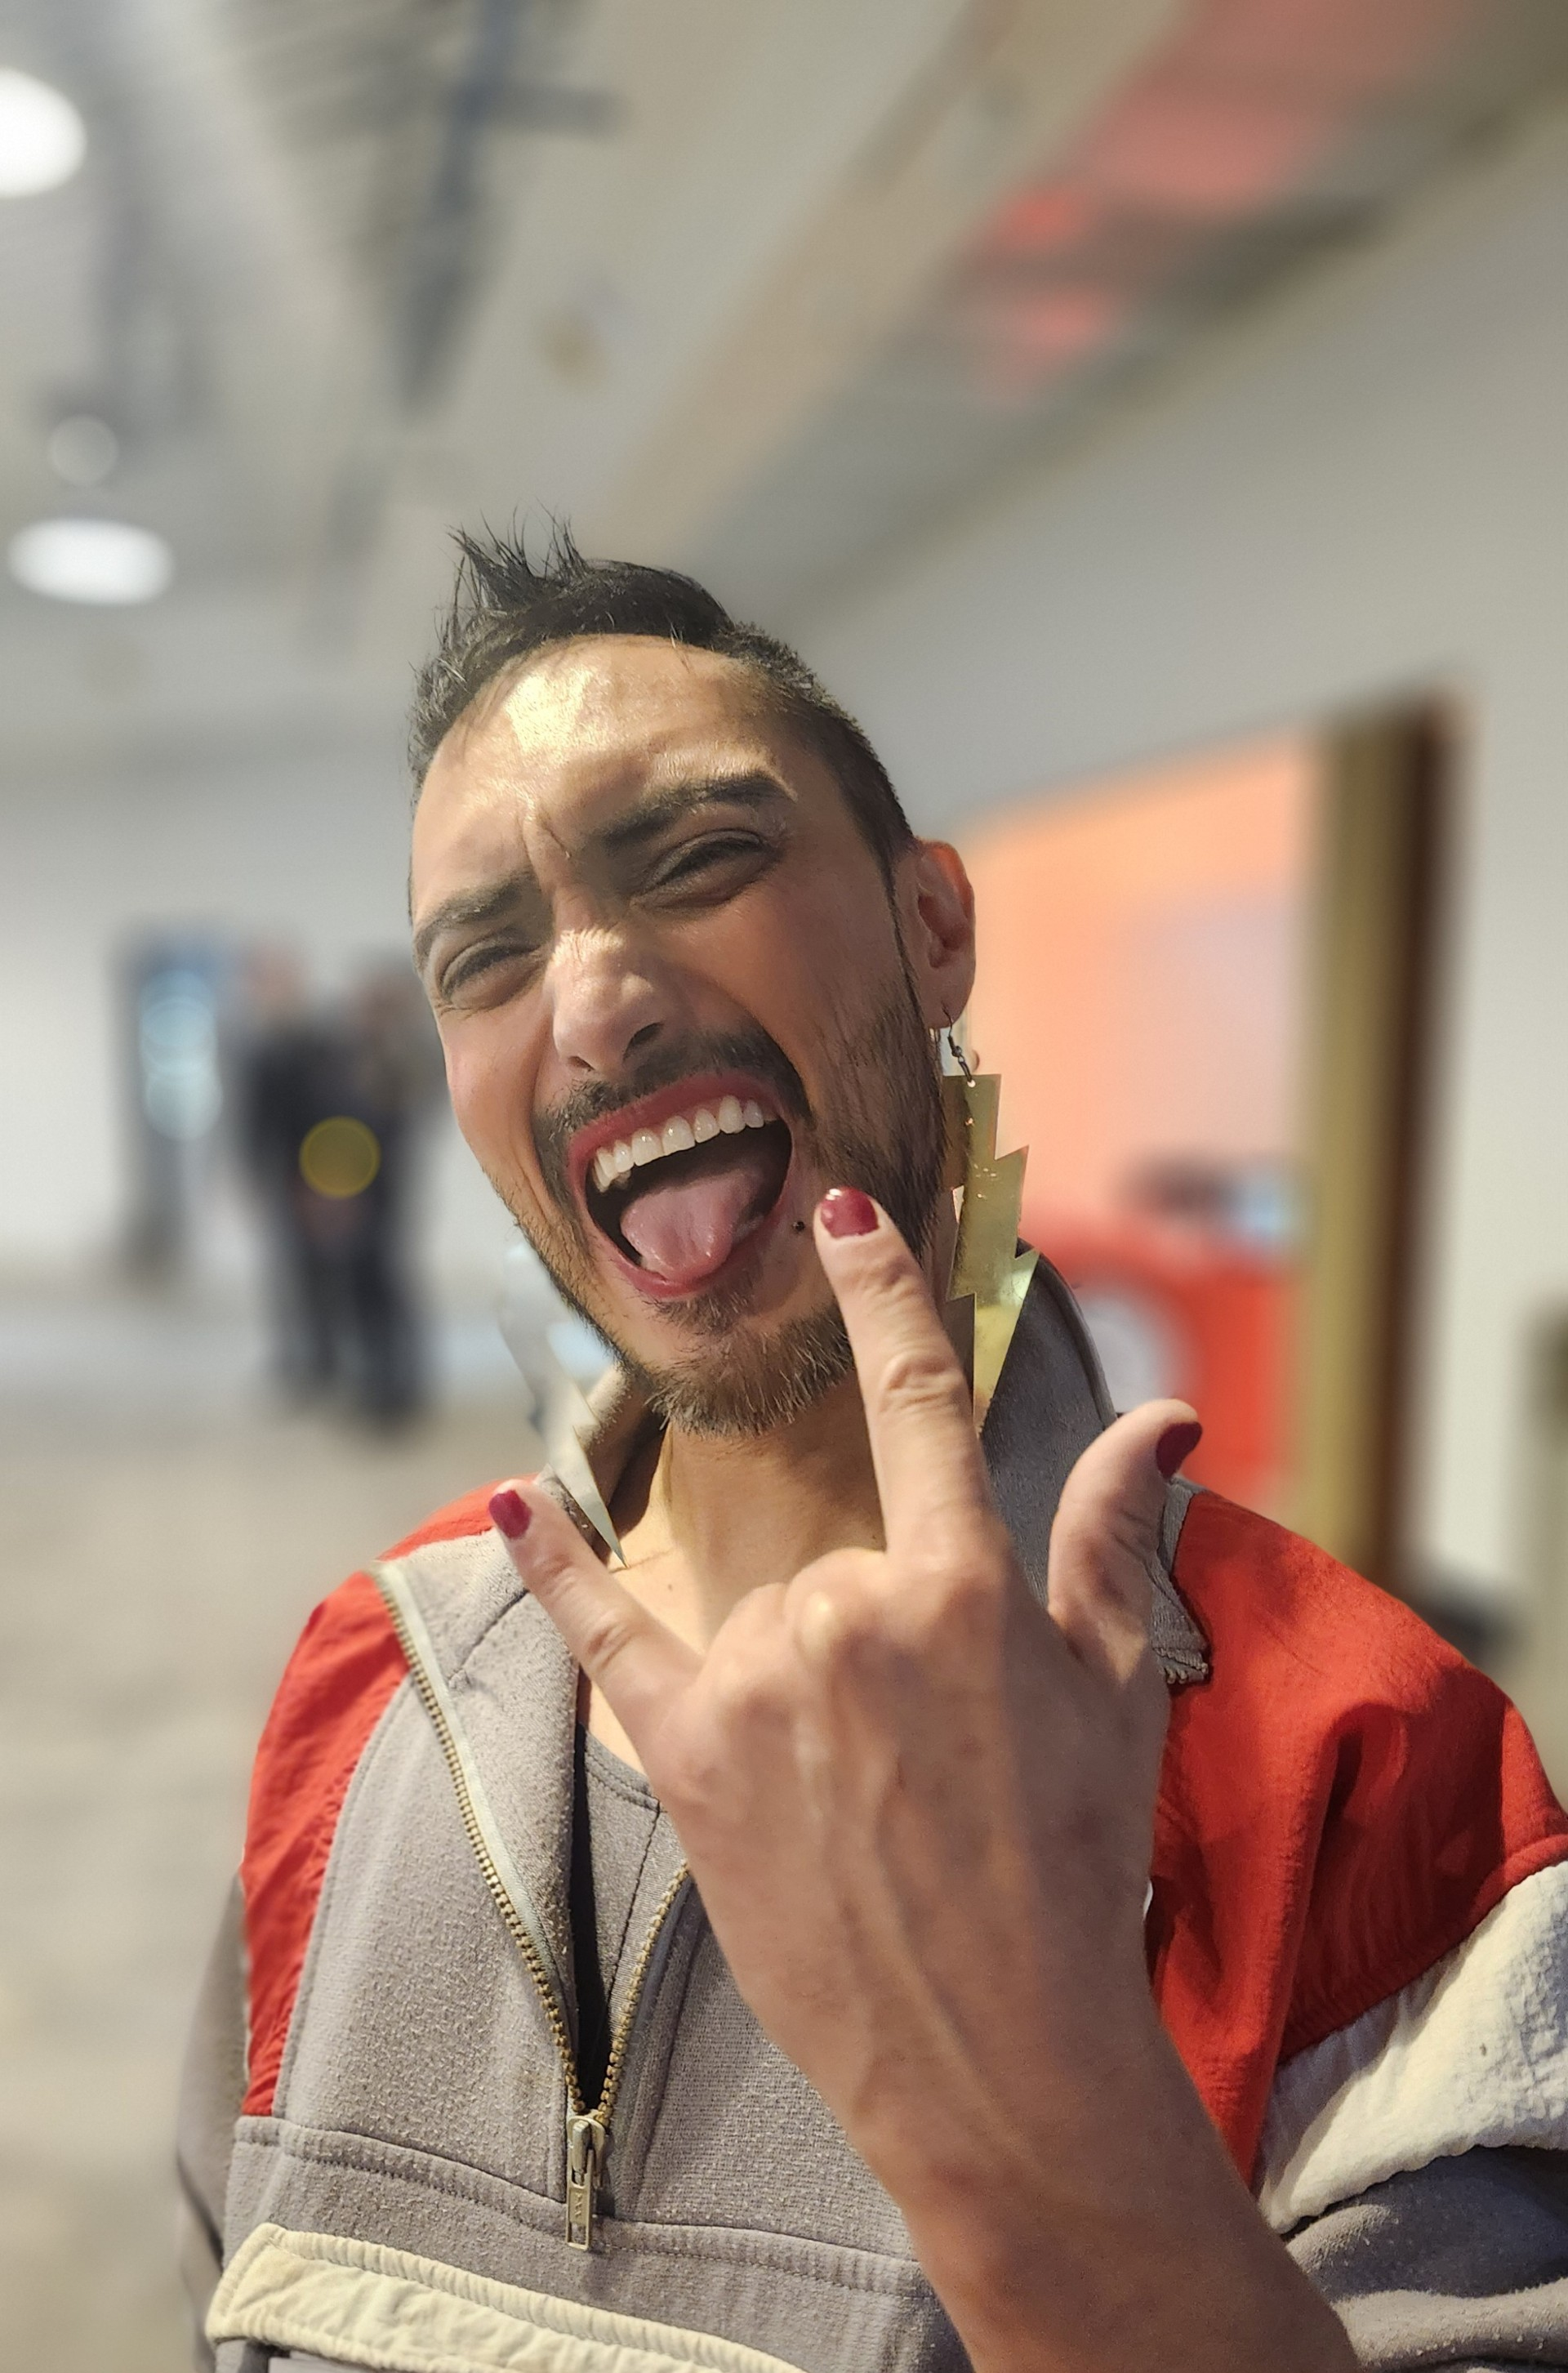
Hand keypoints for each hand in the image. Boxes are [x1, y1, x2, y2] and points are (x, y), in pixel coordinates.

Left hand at [490, 1191, 1355, 2372]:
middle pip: (839, 1560)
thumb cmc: (1075, 1871)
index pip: (919, 1400)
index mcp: (964, 1585)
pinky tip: (515, 1503)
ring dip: (803, 1682)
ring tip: (862, 1808)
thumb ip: (1117, 1540)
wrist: (1000, 2053)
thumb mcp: (1120, 1694)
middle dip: (879, 1636)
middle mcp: (852, 1610)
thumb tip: (1162, 1419)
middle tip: (928, 1764)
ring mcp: (761, 1679)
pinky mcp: (690, 1753)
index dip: (881, 1293)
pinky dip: (555, 1567)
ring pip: (765, 1619)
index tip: (840, 1213)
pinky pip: (607, 1635)